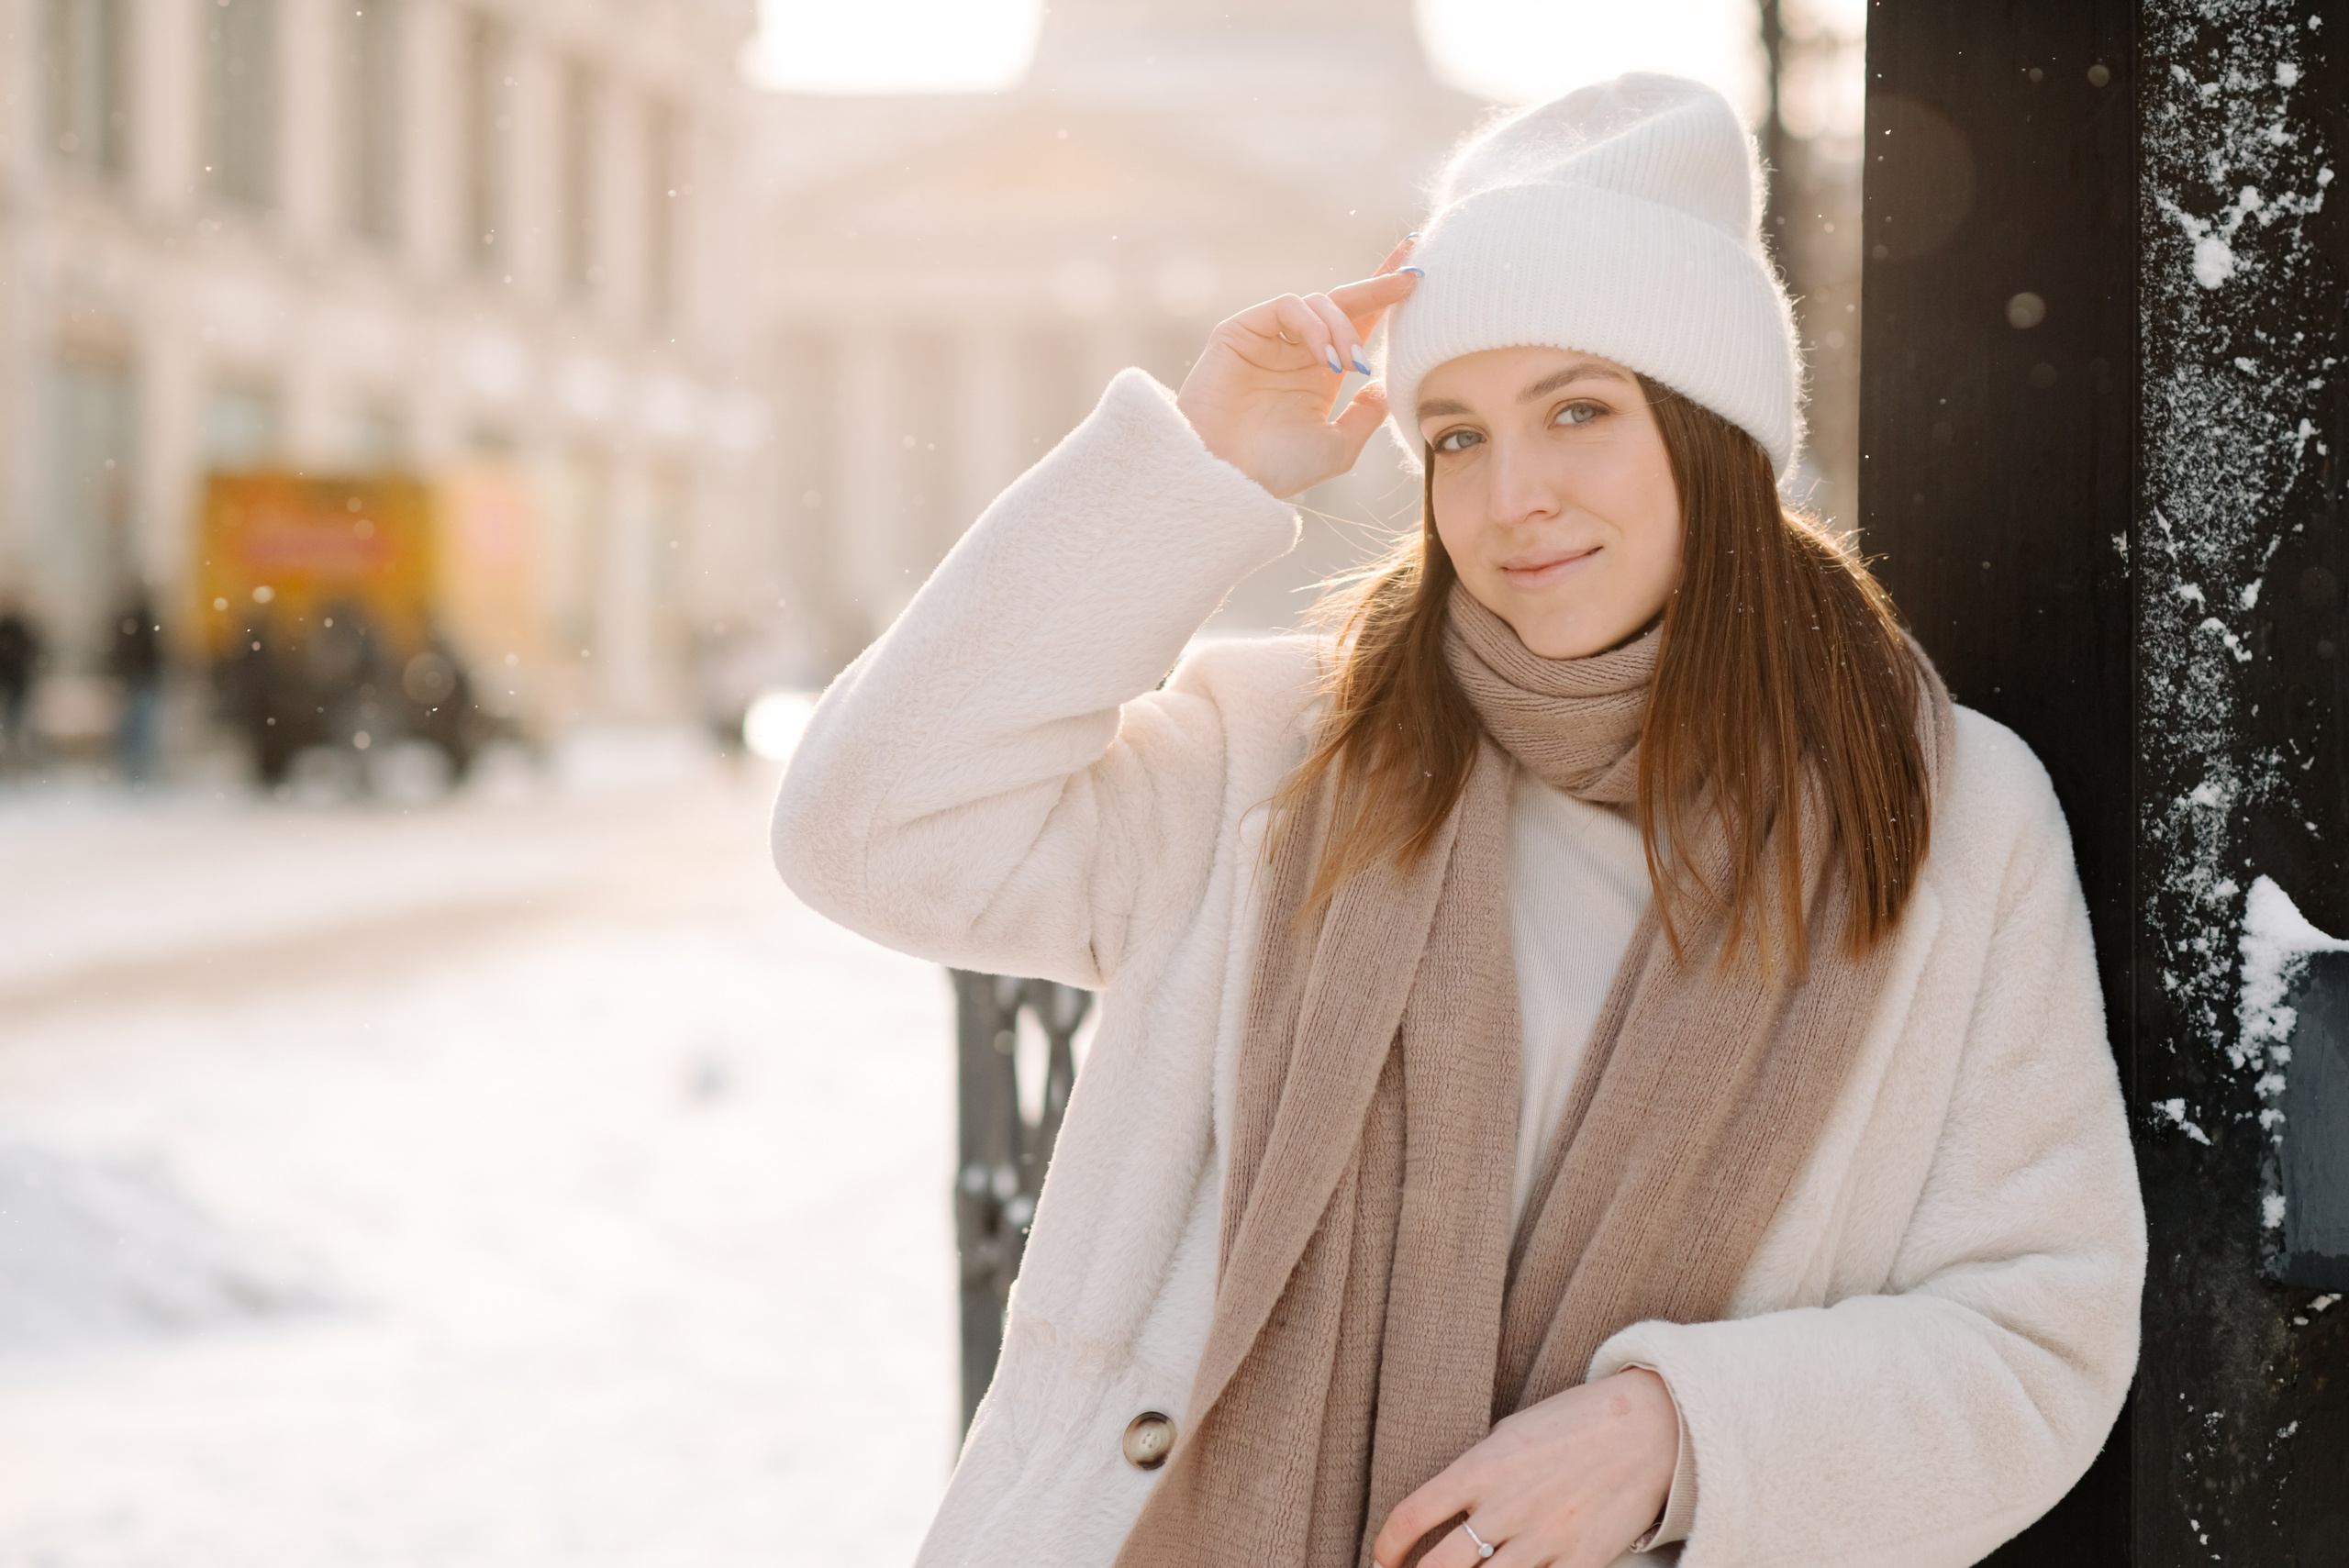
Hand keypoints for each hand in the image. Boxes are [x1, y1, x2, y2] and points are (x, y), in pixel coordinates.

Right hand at [1175, 238, 1419, 497]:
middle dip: (1379, 284)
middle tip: (1411, 280)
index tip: (1418, 277)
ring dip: (1343, 328)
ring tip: (1349, 365)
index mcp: (1320, 373)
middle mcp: (1296, 350)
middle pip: (1344, 300)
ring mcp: (1268, 339)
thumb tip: (1384, 383)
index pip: (1359, 323)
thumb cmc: (1275, 471)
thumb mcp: (1337, 448)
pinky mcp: (1240, 332)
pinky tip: (1324, 358)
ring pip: (1319, 303)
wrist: (1226, 478)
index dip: (1386, 297)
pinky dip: (1312, 326)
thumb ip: (1366, 416)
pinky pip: (1286, 307)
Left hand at [1369, 1368, 1679, 1567]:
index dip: (1386, 1547)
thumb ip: (1474, 1474)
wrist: (1646, 1429)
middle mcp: (1506, 1506)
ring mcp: (1544, 1538)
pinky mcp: (1582, 1562)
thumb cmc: (1572, 1426)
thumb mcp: (1509, 1435)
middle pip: (1438, 1567)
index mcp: (1481, 1467)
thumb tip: (1443, 1510)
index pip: (1411, 1516)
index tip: (1383, 1559)